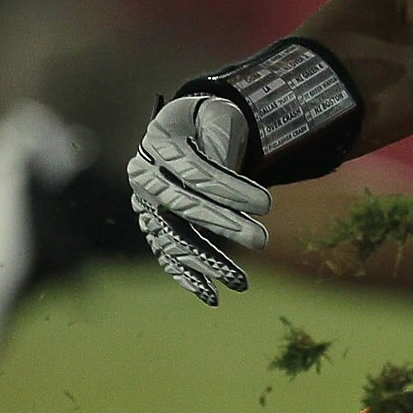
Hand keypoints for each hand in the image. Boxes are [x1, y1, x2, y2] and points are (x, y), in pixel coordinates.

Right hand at [128, 94, 269, 304]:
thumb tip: (229, 182)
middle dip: (224, 226)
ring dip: (208, 262)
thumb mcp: (217, 117)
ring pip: (174, 238)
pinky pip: (167, 254)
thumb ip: (219, 144)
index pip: (194, 172)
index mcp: (159, 143)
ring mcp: (146, 205)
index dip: (229, 189)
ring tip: (241, 283)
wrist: (187, 127)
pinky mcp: (154, 227)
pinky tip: (211, 295)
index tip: (268, 204)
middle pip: (183, 207)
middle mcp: (144, 177)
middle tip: (261, 241)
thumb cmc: (208, 121)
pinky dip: (187, 276)